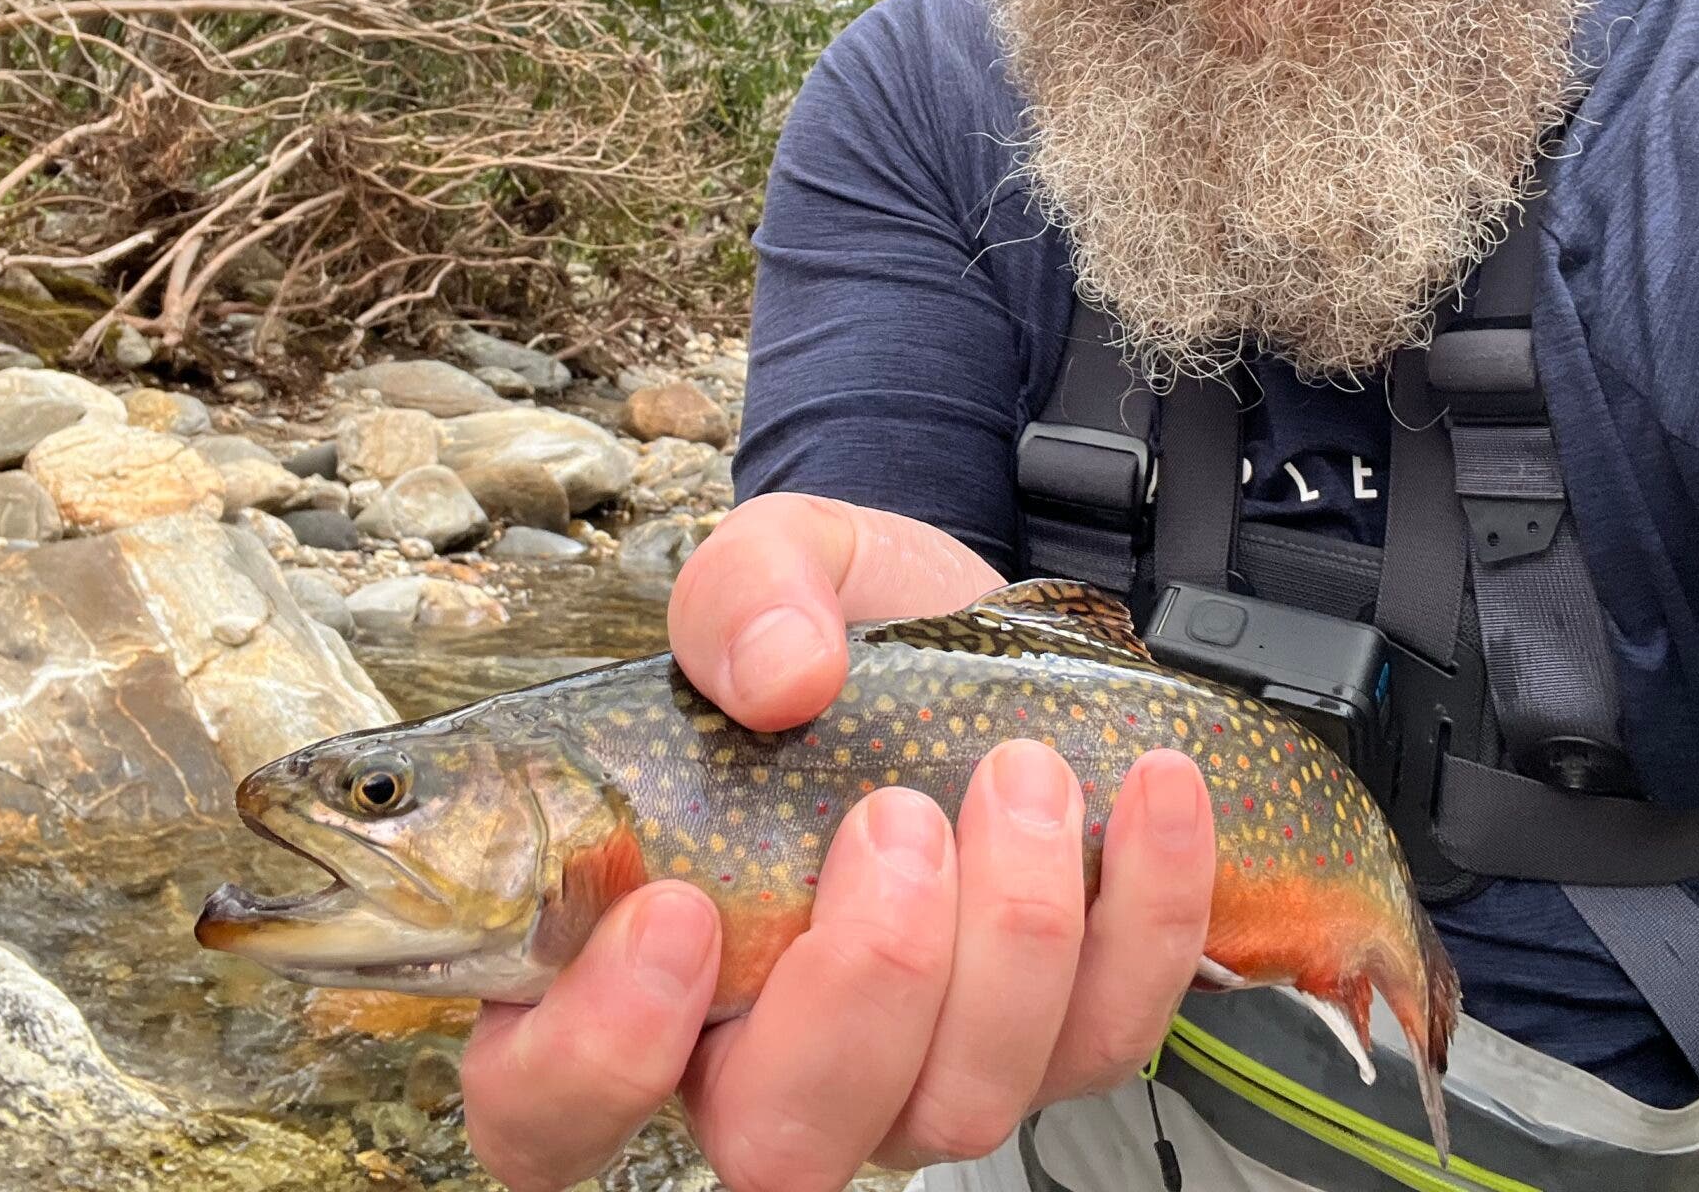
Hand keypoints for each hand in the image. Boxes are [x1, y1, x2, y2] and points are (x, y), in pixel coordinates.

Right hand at [460, 492, 1216, 1191]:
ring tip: (1025, 775)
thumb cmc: (830, 624)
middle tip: (898, 818)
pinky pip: (1108, 1037)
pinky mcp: (1052, 1041)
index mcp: (626, 966)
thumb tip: (778, 675)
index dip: (596, 1056)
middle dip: (863, 988)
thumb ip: (742, 596)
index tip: (676, 912)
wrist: (959, 621)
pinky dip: (1146, 916)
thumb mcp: (770, 564)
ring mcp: (913, 1072)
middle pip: (781, 1141)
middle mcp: (758, 1055)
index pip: (546, 1103)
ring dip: (1011, 941)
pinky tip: (1152, 791)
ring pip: (958, 1106)